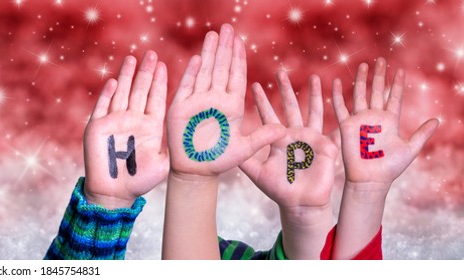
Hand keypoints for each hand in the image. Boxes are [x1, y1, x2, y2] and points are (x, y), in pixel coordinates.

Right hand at [82, 50, 168, 208]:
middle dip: (146, 73)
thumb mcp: (163, 165)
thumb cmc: (140, 182)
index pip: (156, 98)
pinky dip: (107, 94)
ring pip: (121, 93)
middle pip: (140, 91)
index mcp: (150, 126)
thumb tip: (190, 137)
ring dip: (126, 76)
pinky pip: (102, 107)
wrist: (115, 193)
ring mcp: (115, 122)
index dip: (160, 82)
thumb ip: (173, 149)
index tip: (164, 65)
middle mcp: (133, 120)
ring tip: (132, 59)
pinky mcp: (97, 128)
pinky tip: (113, 82)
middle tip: (152, 54)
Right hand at [166, 24, 284, 178]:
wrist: (196, 171)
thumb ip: (262, 138)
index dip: (238, 58)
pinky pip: (187, 85)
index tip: (240, 41)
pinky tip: (198, 58)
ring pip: (205, 72)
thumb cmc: (220, 161)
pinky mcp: (181, 107)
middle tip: (228, 28)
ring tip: (213, 34)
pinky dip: (192, 72)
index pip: (236, 76)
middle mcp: (215, 100)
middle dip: (225, 48)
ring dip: (209, 53)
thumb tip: (283, 131)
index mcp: (231, 106)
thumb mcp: (245, 150)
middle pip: (221, 68)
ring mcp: (197, 101)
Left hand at [241, 71, 337, 258]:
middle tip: (280, 71)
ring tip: (313, 76)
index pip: (268, 114)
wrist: (301, 203)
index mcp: (278, 138)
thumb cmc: (279, 189)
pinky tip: (341, 101)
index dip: (262, 100)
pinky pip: (335, 127)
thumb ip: (243, 159)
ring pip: (313, 110)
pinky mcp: (326, 145)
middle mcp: (295, 134)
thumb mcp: (257, 173)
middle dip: (285, 89)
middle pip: (290, 106)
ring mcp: (311, 138)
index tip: (254, 84)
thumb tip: (222, 148)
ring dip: (314, 94)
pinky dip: (339, 113)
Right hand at [332, 58, 437, 188]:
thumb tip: (438, 120)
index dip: (397, 84)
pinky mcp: (346, 126)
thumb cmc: (390, 168)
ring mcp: (360, 120)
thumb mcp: (410, 149)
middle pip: (377, 90)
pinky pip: (340, 107)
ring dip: (362, 79)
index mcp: (390, 120)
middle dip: (380, 75)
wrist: (370, 179)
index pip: (394, 97)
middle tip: (381, 60)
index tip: (400, 70)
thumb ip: (422, 133)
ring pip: (360, 94)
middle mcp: (375, 117)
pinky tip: (336, 82)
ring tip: (364, 65)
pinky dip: (337, 95)